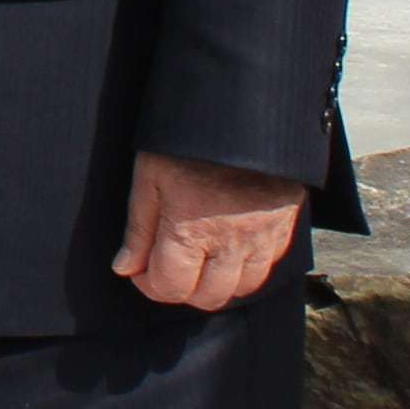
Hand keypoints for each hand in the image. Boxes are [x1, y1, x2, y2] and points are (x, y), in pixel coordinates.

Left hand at [116, 149, 305, 310]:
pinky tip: (230, 249)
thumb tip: (125, 268)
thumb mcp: (150, 175)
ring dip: (216, 283)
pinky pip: (267, 269)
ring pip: (240, 289)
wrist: (244, 111)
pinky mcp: (284, 228)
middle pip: (207, 297)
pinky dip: (247, 269)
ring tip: (200, 260)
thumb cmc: (189, 141)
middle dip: (181, 289)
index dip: (149, 284)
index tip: (141, 269)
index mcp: (191, 231)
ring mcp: (261, 238)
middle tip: (170, 265)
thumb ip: (139, 227)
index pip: (169, 287)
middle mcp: (230, 243)